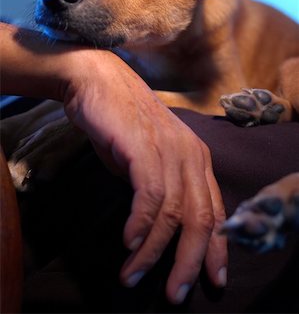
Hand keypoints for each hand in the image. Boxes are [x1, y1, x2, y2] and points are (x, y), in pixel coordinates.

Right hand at [63, 50, 227, 303]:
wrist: (99, 83)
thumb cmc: (122, 124)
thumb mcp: (148, 160)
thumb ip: (160, 190)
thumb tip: (158, 229)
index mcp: (198, 158)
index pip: (216, 210)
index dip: (216, 249)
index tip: (212, 280)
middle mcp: (191, 155)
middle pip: (202, 218)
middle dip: (191, 261)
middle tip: (176, 294)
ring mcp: (170, 149)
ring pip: (173, 213)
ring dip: (153, 251)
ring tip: (135, 276)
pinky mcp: (144, 147)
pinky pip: (150, 196)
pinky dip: (140, 225)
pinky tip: (129, 243)